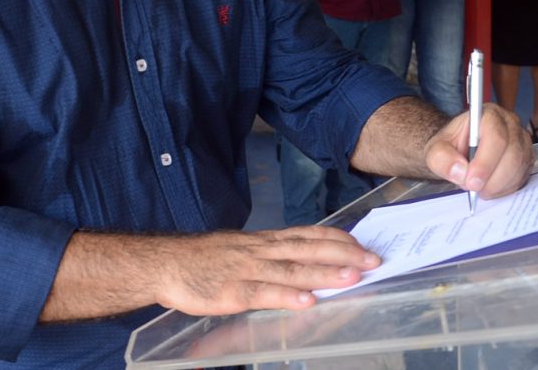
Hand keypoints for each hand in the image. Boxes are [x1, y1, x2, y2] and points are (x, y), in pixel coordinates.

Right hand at [155, 226, 381, 314]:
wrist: (165, 263)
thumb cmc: (203, 259)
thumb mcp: (240, 249)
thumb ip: (269, 255)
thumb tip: (299, 261)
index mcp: (263, 241)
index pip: (307, 235)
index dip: (336, 239)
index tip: (361, 243)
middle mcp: (260, 251)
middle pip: (307, 250)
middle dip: (342, 255)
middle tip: (372, 260)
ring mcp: (246, 270)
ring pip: (291, 270)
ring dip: (323, 274)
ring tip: (351, 278)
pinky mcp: (231, 292)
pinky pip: (262, 294)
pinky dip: (285, 297)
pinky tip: (306, 302)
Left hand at [423, 103, 533, 198]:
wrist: (459, 151)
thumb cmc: (451, 146)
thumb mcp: (436, 151)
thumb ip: (442, 159)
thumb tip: (460, 172)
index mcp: (488, 115)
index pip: (495, 137)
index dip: (485, 163)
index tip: (471, 182)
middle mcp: (510, 124)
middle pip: (512, 154)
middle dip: (492, 178)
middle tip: (475, 190)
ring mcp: (521, 141)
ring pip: (519, 167)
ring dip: (499, 185)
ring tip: (480, 189)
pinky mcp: (526, 158)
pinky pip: (523, 177)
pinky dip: (506, 188)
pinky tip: (491, 188)